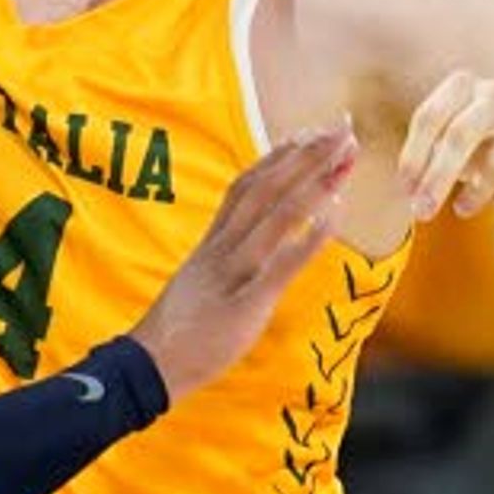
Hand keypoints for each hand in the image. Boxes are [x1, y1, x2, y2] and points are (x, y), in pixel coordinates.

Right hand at [128, 127, 357, 401]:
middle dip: (305, 156)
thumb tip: (247, 247)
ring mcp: (233, 272)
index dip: (278, 157)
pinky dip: (311, 237)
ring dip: (314, 182)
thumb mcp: (198, 282)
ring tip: (344, 155)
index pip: (246, 186)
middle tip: (340, 128)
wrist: (150, 365)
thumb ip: (222, 259)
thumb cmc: (178, 330)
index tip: (306, 133)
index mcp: (212, 242)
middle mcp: (223, 248)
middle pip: (267, 189)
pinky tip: (337, 214)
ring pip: (276, 216)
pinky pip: (281, 264)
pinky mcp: (245, 302)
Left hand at [398, 71, 493, 219]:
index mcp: (464, 84)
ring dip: (476, 195)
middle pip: (459, 136)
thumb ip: (421, 151)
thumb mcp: (449, 141)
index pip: (429, 117)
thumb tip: (375, 174)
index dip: (413, 157)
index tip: (404, 190)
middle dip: (437, 180)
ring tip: (466, 207)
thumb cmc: (483, 147)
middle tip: (422, 213)